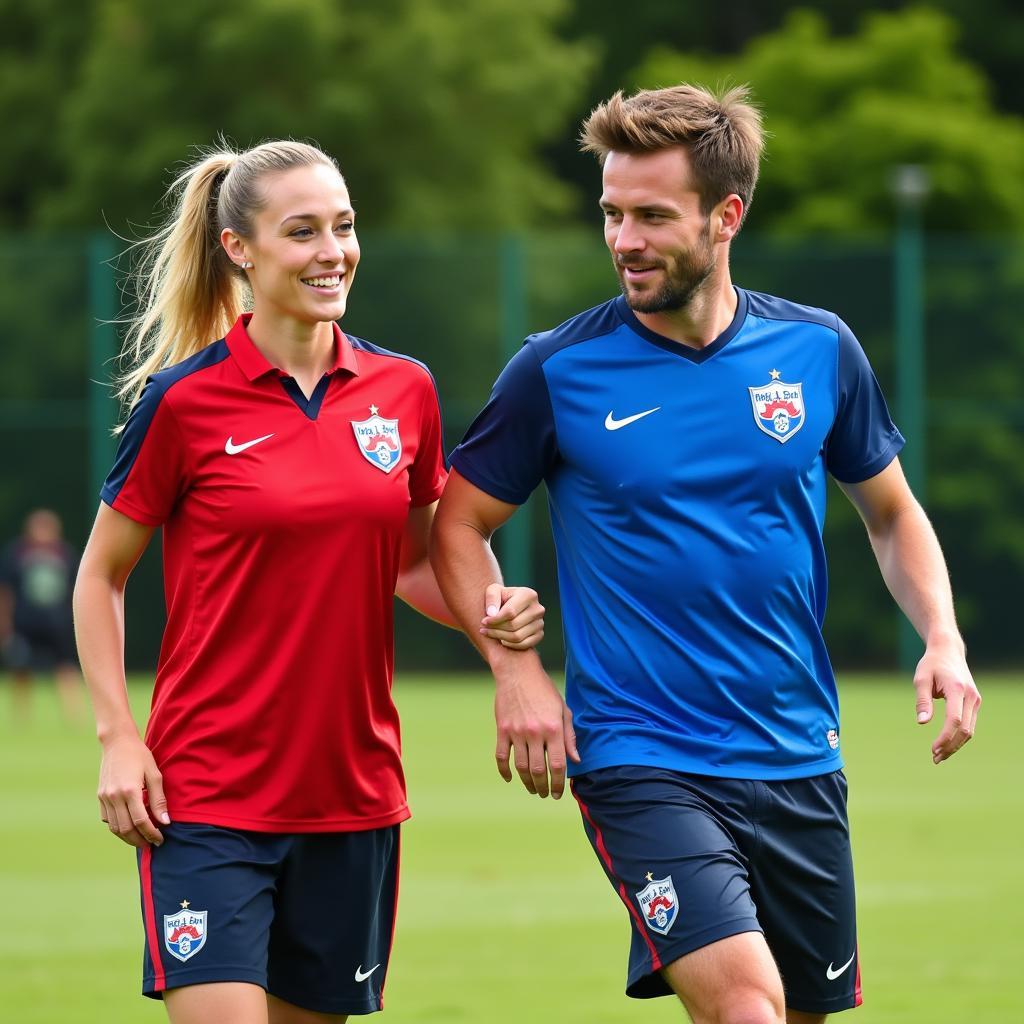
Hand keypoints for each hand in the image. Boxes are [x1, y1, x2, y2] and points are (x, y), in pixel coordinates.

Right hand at [97, 733, 169, 846]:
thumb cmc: (140, 756)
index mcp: (130, 790)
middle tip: (152, 843)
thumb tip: (166, 822)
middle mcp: (114, 796)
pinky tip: (129, 826)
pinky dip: (118, 827)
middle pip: (126, 829)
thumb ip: (159, 800)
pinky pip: (107, 819)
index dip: (151, 834)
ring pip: (115, 828)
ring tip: (142, 839)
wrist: (117, 742)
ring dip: (128, 837)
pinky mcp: (100, 797)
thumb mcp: (154, 774)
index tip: (161, 839)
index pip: (141, 821)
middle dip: (140, 840)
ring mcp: (105, 797)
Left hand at [481, 584, 544, 649]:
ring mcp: (540, 623)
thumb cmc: (501, 597)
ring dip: (500, 637)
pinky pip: (524, 645)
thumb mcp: (494, 590)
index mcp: (529, 595)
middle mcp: (538, 609)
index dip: (494, 620)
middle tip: (484, 629)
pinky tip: (501, 640)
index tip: (483, 622)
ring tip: (489, 633)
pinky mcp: (540, 634)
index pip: (510, 612)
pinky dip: (510, 645)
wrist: (513, 606)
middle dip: (495, 629)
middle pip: (513, 625)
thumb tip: (492, 614)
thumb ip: (491, 598)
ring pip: (517, 637)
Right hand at [493, 658, 579, 797]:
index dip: (558, 783)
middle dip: (543, 787)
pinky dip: (504, 771)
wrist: (518, 671)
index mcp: (553, 728)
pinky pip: (501, 756)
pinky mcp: (502, 729)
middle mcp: (535, 732)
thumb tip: (576, 760)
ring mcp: (516, 731)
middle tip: (545, 794)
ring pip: (521, 767)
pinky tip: (510, 778)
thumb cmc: (544, 690)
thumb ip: (569, 736)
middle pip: (538, 770)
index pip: (558, 765)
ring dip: (527, 783)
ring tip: (532, 789)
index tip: (558, 793)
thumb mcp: (562, 710)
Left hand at [914, 641, 980, 762]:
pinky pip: (969, 724)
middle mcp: (970, 696)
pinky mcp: (974, 702)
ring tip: (939, 755)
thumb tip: (922, 722)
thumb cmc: (931, 664)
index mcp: (957, 689)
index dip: (945, 737)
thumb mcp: (921, 678)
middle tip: (935, 758)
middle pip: (965, 730)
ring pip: (970, 730)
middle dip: (950, 746)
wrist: (947, 651)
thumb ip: (922, 700)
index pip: (954, 720)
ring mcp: (975, 700)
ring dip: (955, 745)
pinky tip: (947, 744)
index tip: (933, 749)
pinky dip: (959, 736)